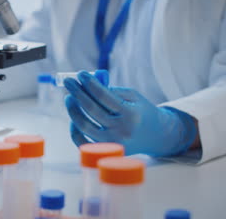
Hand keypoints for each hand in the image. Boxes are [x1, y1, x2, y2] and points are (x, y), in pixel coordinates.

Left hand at [64, 71, 197, 156]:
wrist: (157, 136)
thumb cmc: (142, 112)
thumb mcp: (133, 96)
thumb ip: (112, 90)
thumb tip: (87, 84)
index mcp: (131, 114)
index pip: (103, 96)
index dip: (89, 83)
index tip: (80, 74)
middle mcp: (121, 130)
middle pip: (91, 109)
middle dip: (77, 93)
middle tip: (68, 82)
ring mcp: (112, 143)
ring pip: (84, 126)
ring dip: (73, 110)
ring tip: (69, 98)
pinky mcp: (106, 152)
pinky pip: (83, 142)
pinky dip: (75, 130)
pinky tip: (73, 118)